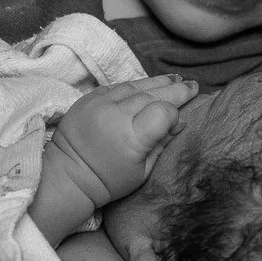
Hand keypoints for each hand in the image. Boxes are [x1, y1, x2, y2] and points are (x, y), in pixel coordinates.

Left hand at [50, 75, 199, 201]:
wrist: (68, 175)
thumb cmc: (109, 180)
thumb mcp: (143, 172)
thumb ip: (162, 144)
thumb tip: (180, 122)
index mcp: (131, 138)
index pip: (163, 113)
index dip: (175, 114)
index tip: (181, 118)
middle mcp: (115, 115)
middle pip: (153, 95)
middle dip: (175, 90)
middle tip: (193, 86)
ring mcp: (100, 103)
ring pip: (136, 86)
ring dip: (158, 83)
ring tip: (175, 80)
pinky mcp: (88, 97)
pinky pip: (118, 86)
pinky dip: (136, 86)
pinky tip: (149, 85)